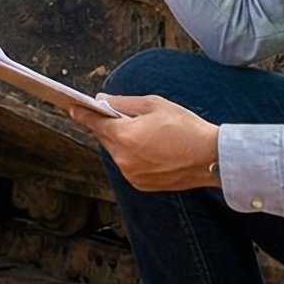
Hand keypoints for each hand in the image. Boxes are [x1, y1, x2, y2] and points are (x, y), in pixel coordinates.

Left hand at [72, 93, 219, 191]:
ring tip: (147, 134)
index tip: (74, 108)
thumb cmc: (186, 128)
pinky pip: (128, 166)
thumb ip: (123, 103)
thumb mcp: (154, 105)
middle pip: (105, 138)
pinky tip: (152, 149)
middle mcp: (123, 159)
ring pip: (117, 153)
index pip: (94, 122)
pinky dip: (134, 157)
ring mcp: (131, 174)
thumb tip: (103, 99)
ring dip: (124, 142)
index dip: (82, 113)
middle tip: (128, 118)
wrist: (209, 157)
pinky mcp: (140, 184)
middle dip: (112, 127)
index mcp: (124, 137)